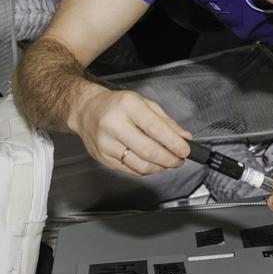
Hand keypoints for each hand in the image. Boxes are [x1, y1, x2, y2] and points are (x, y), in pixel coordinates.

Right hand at [72, 88, 191, 175]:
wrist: (86, 110)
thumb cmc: (117, 105)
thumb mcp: (144, 103)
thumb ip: (166, 121)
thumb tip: (184, 137)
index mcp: (128, 106)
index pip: (155, 128)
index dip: (173, 143)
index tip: (186, 150)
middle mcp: (114, 125)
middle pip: (148, 151)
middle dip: (169, 159)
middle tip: (180, 160)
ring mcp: (106, 143)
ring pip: (140, 165)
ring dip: (159, 167)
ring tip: (168, 162)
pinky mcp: (102, 158)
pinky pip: (130, 170)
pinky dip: (146, 169)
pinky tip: (152, 164)